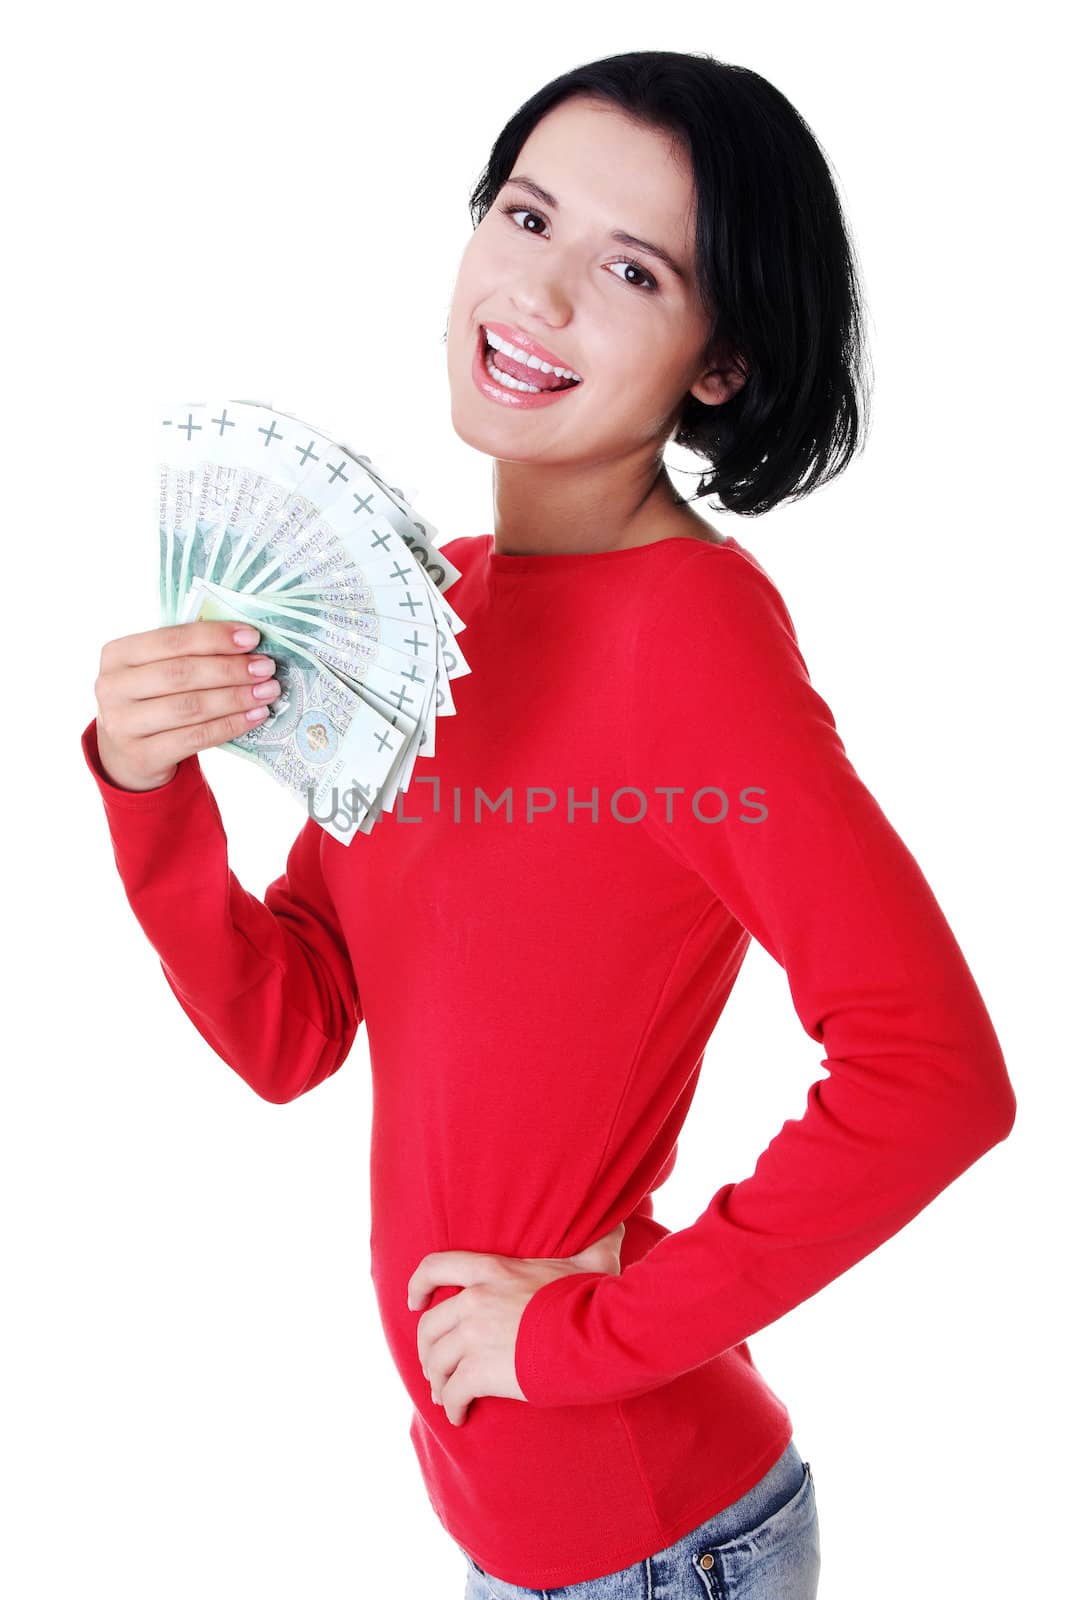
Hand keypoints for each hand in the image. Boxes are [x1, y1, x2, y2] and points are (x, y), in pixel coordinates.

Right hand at [93, 620, 280, 791]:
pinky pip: (195, 738)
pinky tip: (256, 716)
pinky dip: (230, 725)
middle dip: (230, 669)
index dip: (214, 637)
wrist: (126, 756)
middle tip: (266, 668)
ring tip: (268, 692)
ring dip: (236, 698)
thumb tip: (245, 640)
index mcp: (117, 655)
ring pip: (190, 707)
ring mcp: (122, 725)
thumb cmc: (152, 701)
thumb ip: (187, 653)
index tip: (252, 638)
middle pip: (181, 674)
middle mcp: (112, 688)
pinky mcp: (142, 756)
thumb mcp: (155, 672)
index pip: (171, 640)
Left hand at [406, 1222, 625, 1425]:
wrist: (597, 1335)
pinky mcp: (481, 1372)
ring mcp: (474, 1336)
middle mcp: (475, 1300)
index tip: (413, 1302)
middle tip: (436, 1365)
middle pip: (428, 1326)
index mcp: (492, 1270)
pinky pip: (452, 1392)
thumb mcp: (593, 1263)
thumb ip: (597, 1243)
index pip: (435, 1267)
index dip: (417, 1286)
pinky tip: (459, 1415)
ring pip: (436, 1362)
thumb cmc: (595, 1299)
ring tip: (445, 1393)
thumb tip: (620, 1221)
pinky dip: (452, 1406)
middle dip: (427, 1349)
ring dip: (437, 1381)